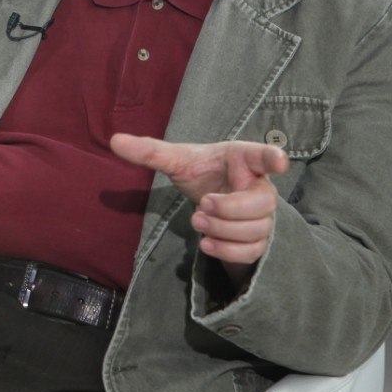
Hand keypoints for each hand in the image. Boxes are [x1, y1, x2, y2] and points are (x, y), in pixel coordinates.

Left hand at [110, 134, 288, 270]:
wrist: (212, 202)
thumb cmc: (202, 174)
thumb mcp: (178, 162)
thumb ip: (150, 151)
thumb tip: (114, 140)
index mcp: (243, 159)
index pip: (264, 156)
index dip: (272, 158)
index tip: (277, 162)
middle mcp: (260, 186)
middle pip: (262, 202)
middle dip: (230, 209)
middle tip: (202, 205)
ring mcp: (263, 216)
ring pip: (256, 229)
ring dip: (223, 230)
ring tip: (198, 221)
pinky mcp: (259, 240)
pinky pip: (252, 251)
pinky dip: (226, 251)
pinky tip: (206, 243)